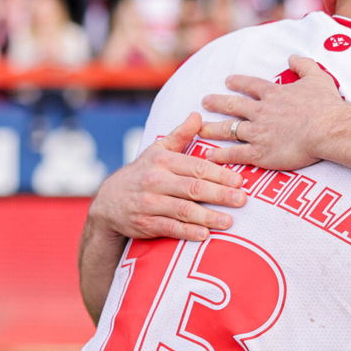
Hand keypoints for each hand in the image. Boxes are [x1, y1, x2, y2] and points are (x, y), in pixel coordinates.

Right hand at [90, 113, 247, 241]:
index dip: (219, 174)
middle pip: (193, 188)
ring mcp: (149, 204)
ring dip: (208, 217)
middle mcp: (155, 181)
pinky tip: (204, 235)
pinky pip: (170, 228)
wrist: (108, 202)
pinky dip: (187, 232)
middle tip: (242, 200)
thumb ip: (180, 135)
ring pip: (183, 210)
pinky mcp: (145, 224)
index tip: (239, 180)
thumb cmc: (141, 173)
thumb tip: (198, 115)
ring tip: (229, 221)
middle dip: (220, 194)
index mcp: (162, 161)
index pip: (195, 166)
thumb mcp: (157, 151)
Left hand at [199, 55, 342, 169]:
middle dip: (217, 102)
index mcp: (273, 95)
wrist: (327, 129)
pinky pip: (235, 154)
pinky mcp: (260, 152)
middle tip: (204, 101)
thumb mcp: (317, 77)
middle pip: (233, 106)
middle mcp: (261, 112)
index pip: (251, 86)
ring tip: (200, 129)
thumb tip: (293, 56)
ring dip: (212, 129)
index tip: (228, 80)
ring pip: (229, 130)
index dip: (238, 82)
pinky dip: (221, 155)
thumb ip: (304, 65)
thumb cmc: (325, 105)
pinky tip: (210, 156)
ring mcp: (258, 133)